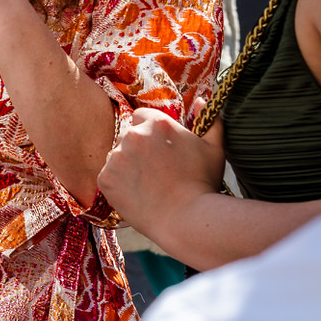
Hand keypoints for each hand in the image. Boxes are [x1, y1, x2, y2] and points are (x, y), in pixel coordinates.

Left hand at [98, 107, 224, 241]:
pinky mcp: (105, 178)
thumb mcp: (214, 148)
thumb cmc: (203, 184)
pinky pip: (108, 176)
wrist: (187, 220)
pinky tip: (138, 195)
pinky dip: (119, 185)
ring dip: (128, 166)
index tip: (160, 151)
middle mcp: (133, 135)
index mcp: (157, 122)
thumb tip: (202, 100)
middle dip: (139, 150)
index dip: (151, 134)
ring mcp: (116, 157)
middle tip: (156, 172)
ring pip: (117, 156)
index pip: (142, 117)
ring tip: (148, 186)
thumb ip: (209, 119)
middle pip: (128, 136)